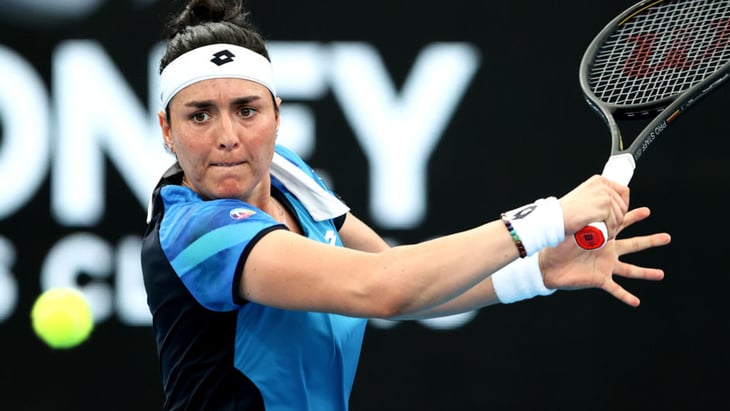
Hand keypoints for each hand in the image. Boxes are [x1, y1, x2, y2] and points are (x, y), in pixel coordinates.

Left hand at [539, 206, 670, 306]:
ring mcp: (605, 266)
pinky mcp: (599, 280)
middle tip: (668, 237)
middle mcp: (608, 252)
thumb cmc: (557, 246)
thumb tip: (595, 213)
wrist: (546, 265)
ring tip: (661, 274)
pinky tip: (636, 302)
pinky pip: (615, 290)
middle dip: (651, 241)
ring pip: (630, 270)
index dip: (634, 217)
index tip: (647, 210)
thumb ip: (586, 224)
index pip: (621, 225)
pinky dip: (626, 296)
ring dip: (646, 273)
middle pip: (634, 245)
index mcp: (602, 238)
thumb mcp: (574, 231)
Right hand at [559, 175, 629, 237]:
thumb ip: (597, 196)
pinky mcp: (604, 208)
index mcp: (599, 180)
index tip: (618, 214)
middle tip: (609, 227)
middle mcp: (603, 185)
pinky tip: (603, 234)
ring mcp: (604, 196)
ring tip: (605, 232)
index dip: (623, 205)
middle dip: (618, 219)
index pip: (623, 191)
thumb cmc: (565, 211)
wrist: (555, 218)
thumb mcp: (583, 197)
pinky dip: (610, 231)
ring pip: (619, 215)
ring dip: (614, 227)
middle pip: (623, 205)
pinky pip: (613, 223)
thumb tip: (610, 203)